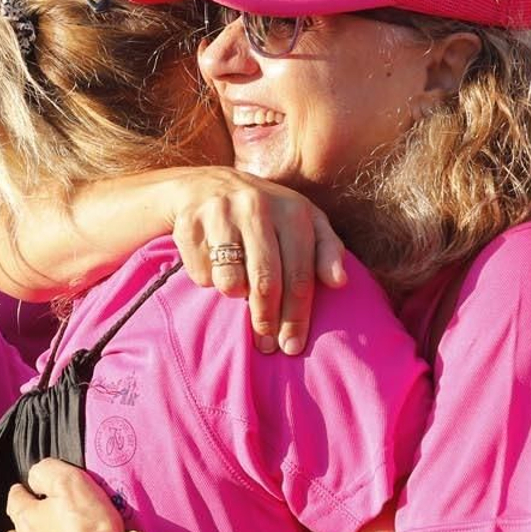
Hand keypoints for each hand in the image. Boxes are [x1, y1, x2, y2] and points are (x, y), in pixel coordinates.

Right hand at [166, 167, 348, 354]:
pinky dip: (209, 280)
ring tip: (238, 291)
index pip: (300, 275)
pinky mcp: (190, 223)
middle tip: (267, 346)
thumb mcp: (303, 223)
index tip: (293, 346)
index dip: (297, 316)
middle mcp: (258, 207)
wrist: (208, 185)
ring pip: (231, 282)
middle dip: (267, 321)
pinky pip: (202, 274)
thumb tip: (340, 282)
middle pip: (265, 283)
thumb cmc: (268, 215)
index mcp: (293, 210)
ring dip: (236, 296)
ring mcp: (222, 213)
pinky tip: (214, 265)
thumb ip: (327, 250)